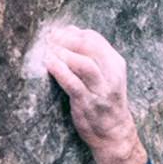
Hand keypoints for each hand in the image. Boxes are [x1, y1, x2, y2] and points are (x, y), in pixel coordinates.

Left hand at [45, 26, 146, 163]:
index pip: (93, 38)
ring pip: (82, 63)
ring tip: (47, 50)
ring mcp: (100, 89)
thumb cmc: (105, 101)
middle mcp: (110, 74)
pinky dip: (59, 71)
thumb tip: (70, 30)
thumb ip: (91, 55)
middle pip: (87, 46)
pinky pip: (73, 83)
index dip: (72, 33)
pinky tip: (48, 64)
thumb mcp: (105, 75)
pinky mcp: (88, 103)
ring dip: (62, 53)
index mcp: (115, 63)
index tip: (56, 33)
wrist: (114, 133)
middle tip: (48, 39)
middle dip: (65, 40)